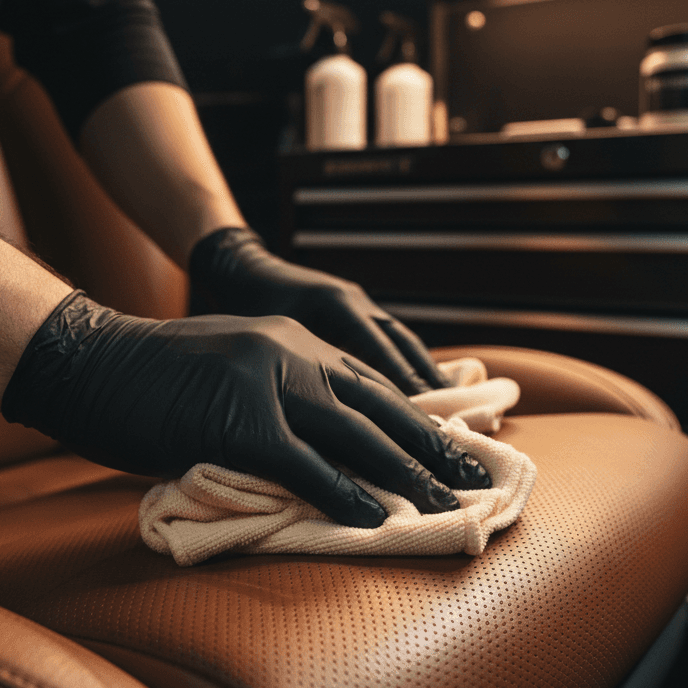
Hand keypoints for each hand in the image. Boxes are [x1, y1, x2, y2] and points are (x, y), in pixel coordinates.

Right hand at [2, 292, 490, 527]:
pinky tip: (374, 518)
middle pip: (378, 405)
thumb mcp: (229, 375)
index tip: (455, 449)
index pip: (372, 383)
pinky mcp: (237, 417)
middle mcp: (290, 352)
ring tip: (445, 506)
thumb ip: (275, 403)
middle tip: (478, 480)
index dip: (418, 419)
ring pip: (353, 433)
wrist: (87, 359)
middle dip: (432, 446)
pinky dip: (342, 492)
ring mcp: (265, 381)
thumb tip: (314, 452)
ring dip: (405, 474)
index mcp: (292, 342)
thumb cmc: (151, 377)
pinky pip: (302, 462)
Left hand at [189, 227, 448, 395]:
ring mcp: (359, 303)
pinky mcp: (357, 311)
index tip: (424, 415)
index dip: (403, 382)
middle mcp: (355, 301)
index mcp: (334, 304)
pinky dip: (405, 365)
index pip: (379, 347)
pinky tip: (416, 393)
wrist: (241, 268)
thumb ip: (294, 366)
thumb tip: (321, 415)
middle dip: (426, 380)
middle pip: (402, 344)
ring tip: (443, 409)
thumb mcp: (268, 334)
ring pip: (401, 341)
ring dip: (423, 373)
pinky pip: (389, 340)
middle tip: (446, 419)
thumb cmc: (246, 304)